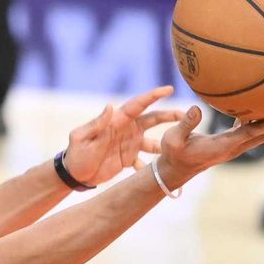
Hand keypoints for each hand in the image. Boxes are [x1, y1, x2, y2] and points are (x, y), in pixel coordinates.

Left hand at [61, 86, 183, 186]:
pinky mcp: (130, 157)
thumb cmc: (76, 155)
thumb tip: (110, 105)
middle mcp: (126, 130)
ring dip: (168, 142)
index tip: (168, 89)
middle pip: (153, 119)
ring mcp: (130, 143)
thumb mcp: (82, 138)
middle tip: (188, 115)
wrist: (75, 174)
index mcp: (116, 122)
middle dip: (170, 116)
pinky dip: (157, 163)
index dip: (152, 96)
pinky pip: (148, 159)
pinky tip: (168, 169)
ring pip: (155, 140)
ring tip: (185, 145)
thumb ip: (97, 124)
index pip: (137, 105)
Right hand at [155, 106, 263, 188]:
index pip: (246, 136)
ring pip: (261, 133)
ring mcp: (234, 146)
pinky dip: (262, 120)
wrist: (177, 168)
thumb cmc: (174, 153)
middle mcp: (233, 147)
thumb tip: (196, 108)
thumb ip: (186, 124)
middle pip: (263, 135)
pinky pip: (251, 130)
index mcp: (221, 146)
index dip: (263, 128)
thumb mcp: (173, 139)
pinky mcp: (231, 142)